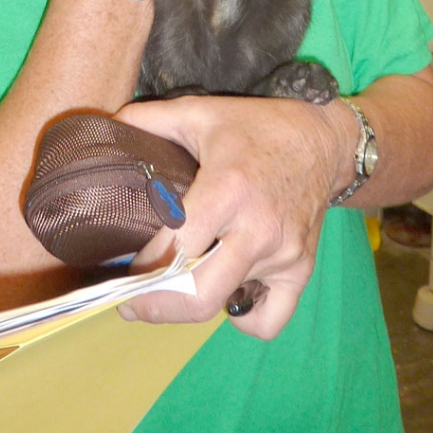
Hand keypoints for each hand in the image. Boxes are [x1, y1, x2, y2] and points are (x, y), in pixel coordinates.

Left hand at [112, 92, 347, 339]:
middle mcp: (256, 228)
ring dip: (192, 303)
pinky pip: (267, 320)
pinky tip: (227, 295)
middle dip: (155, 307)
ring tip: (175, 286)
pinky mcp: (301, 270)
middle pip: (199, 295)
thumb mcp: (200, 112)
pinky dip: (242, 318)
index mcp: (226, 189)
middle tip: (132, 304)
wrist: (322, 141)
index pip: (176, 248)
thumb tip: (110, 122)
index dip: (141, 268)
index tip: (121, 272)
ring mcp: (283, 254)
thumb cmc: (256, 127)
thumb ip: (151, 118)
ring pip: (226, 306)